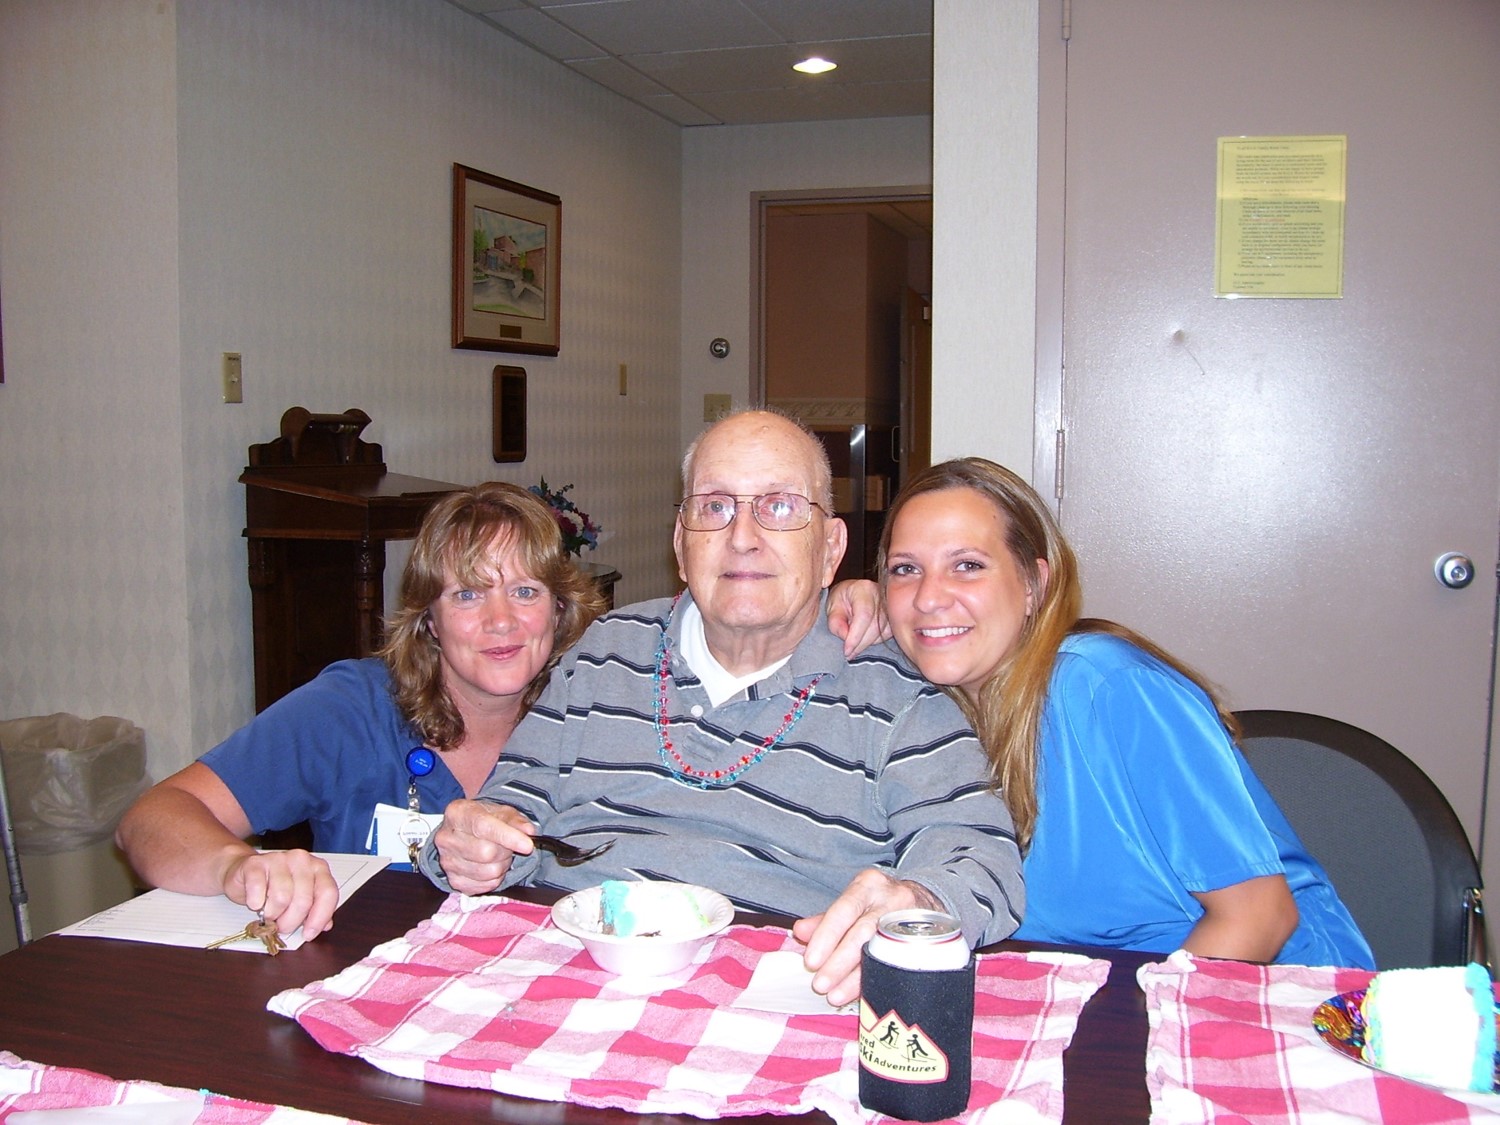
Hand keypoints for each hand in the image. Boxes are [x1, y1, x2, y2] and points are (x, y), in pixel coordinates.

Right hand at [219, 849, 339, 939]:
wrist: (246, 872)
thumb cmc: (275, 886)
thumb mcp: (299, 898)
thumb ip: (314, 910)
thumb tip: (325, 925)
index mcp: (318, 868)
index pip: (328, 893)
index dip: (319, 917)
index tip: (309, 934)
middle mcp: (301, 860)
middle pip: (303, 900)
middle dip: (290, 922)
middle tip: (281, 926)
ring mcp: (278, 859)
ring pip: (282, 898)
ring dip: (272, 914)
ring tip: (268, 912)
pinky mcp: (255, 863)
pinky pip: (258, 889)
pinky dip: (256, 903)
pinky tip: (256, 903)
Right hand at [430, 799, 536, 893]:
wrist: (465, 834)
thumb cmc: (484, 821)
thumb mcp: (502, 812)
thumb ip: (517, 821)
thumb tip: (529, 832)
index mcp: (457, 813)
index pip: (484, 827)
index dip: (509, 837)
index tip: (528, 845)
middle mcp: (446, 838)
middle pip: (487, 853)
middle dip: (506, 851)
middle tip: (507, 846)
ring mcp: (447, 861)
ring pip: (488, 872)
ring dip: (502, 866)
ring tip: (499, 856)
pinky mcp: (453, 880)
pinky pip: (484, 886)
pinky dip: (494, 879)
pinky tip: (490, 867)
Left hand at [791, 870, 941, 1006]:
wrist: (926, 899)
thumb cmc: (879, 903)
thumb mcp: (853, 902)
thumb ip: (825, 919)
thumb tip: (799, 932)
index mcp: (868, 885)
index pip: (844, 910)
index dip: (826, 936)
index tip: (811, 961)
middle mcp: (891, 898)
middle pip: (863, 932)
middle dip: (839, 961)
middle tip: (820, 984)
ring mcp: (911, 919)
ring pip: (882, 951)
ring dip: (856, 977)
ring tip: (836, 995)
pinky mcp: (926, 939)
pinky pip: (899, 964)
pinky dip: (878, 980)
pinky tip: (864, 993)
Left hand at [826, 579, 888, 657]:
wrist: (852, 595)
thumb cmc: (841, 600)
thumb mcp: (831, 608)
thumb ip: (835, 622)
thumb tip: (846, 637)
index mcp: (864, 589)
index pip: (864, 615)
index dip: (855, 636)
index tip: (847, 650)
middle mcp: (881, 595)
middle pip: (875, 626)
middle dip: (860, 644)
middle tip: (848, 654)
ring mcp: (890, 606)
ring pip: (882, 633)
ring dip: (866, 644)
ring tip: (853, 647)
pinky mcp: (895, 617)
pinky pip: (887, 635)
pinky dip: (874, 641)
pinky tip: (864, 640)